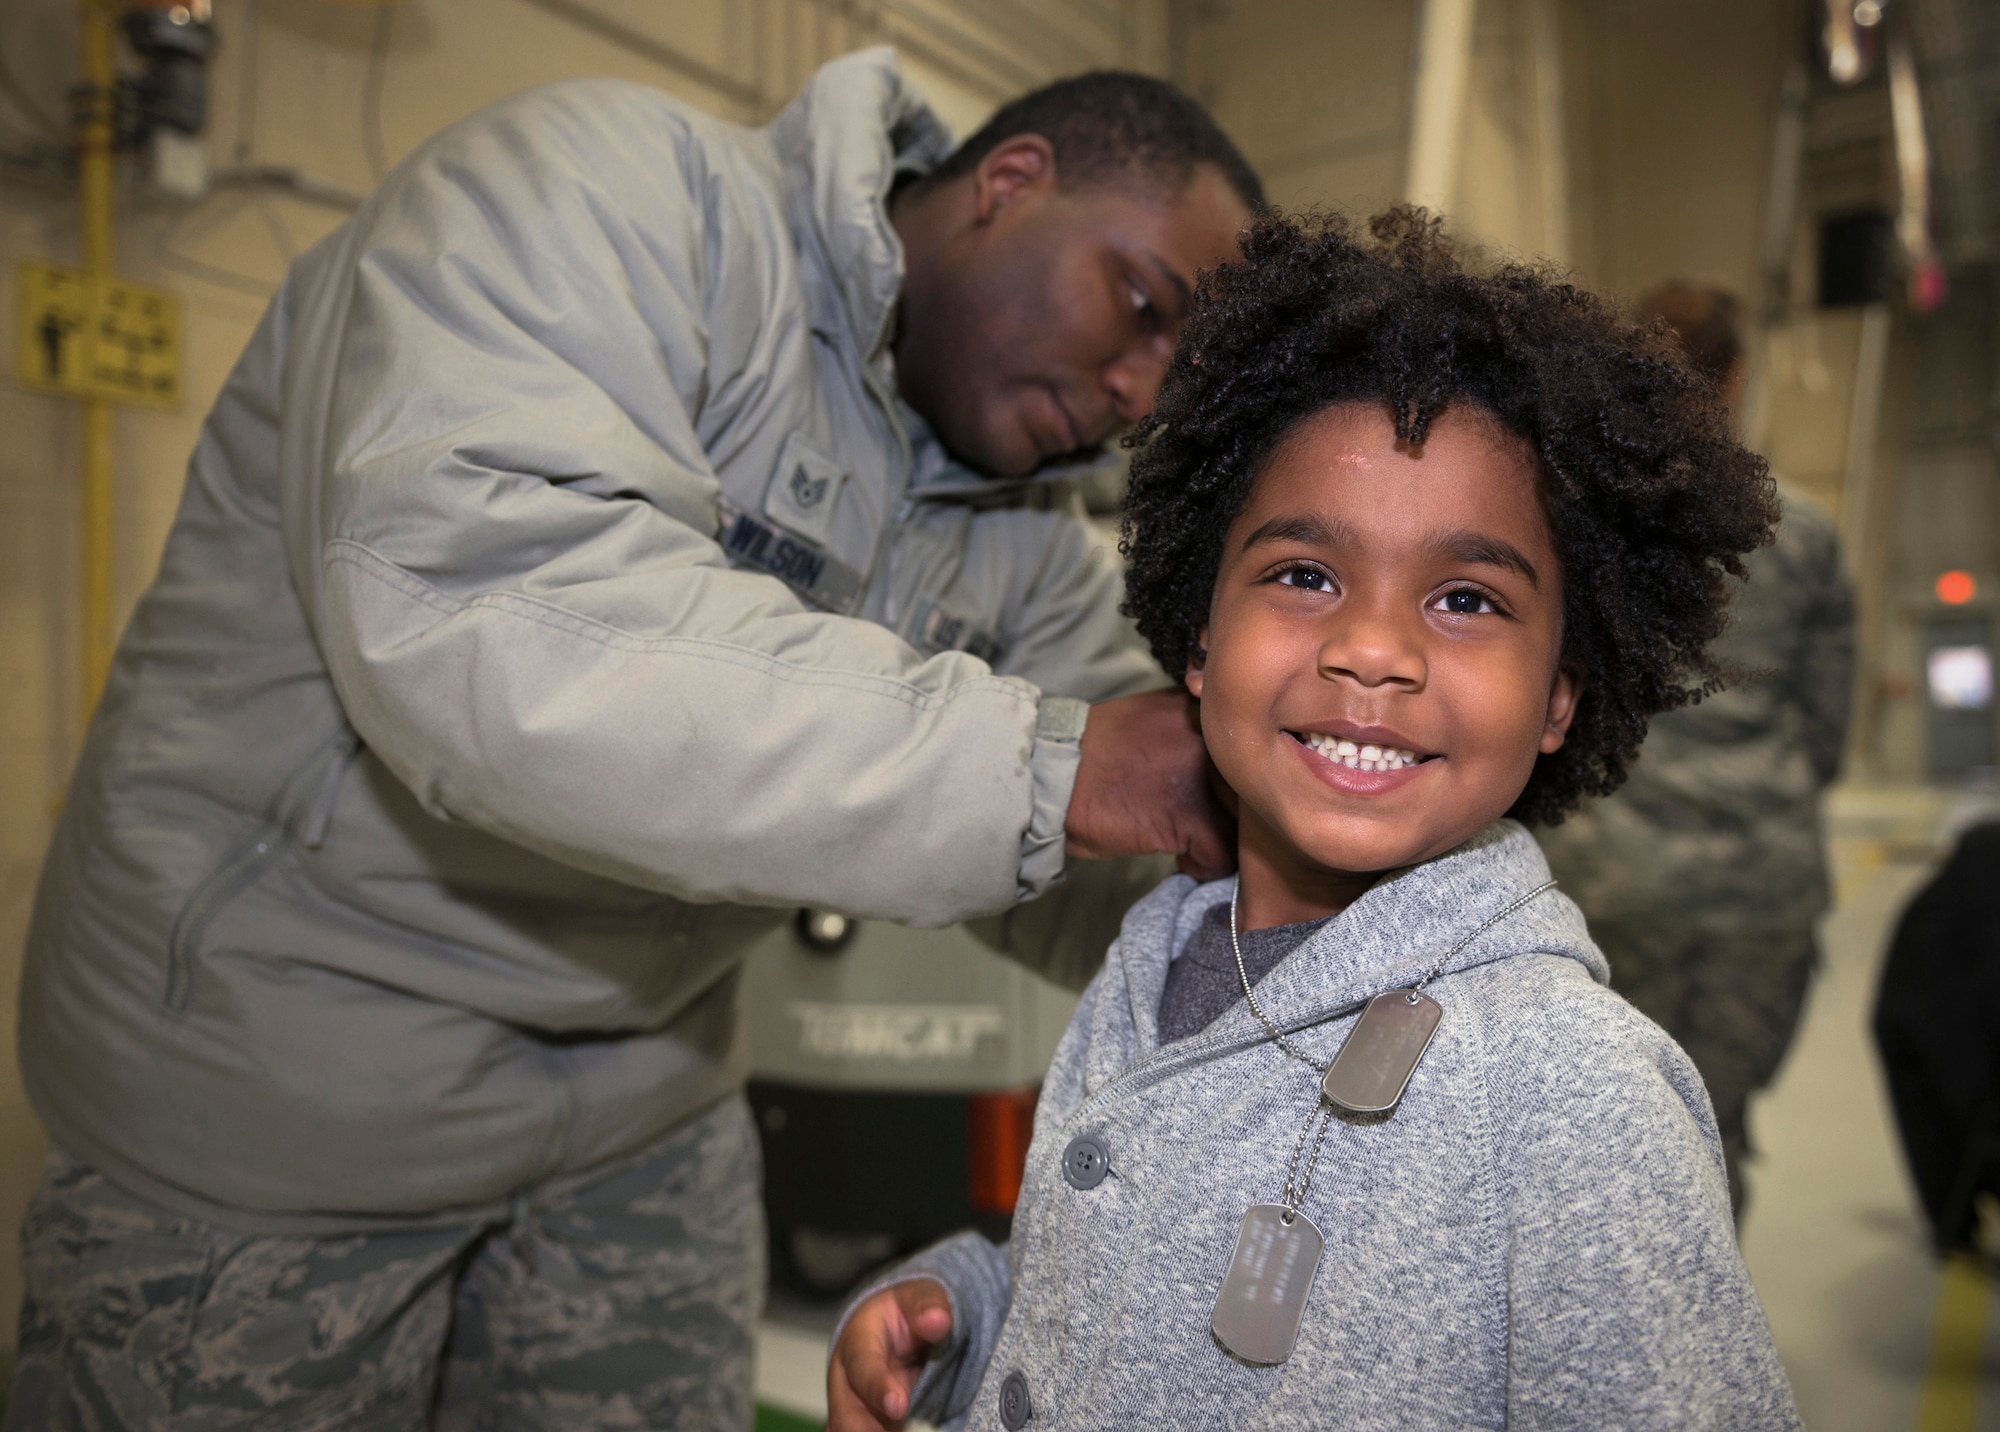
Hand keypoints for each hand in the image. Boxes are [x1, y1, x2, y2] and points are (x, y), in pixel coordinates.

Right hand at [827, 1277, 953, 1431]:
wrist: (898, 1328)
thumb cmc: (906, 1310)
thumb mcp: (919, 1297)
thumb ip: (928, 1305)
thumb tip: (937, 1320)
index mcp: (857, 1342)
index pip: (862, 1367)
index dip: (878, 1387)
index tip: (899, 1406)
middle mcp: (847, 1381)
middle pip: (845, 1415)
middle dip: (865, 1430)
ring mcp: (853, 1408)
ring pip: (850, 1431)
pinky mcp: (868, 1426)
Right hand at [1066, 689, 1235, 881]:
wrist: (1052, 774)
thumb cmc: (1094, 754)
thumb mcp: (1153, 721)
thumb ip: (1193, 732)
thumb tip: (1225, 765)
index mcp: (1203, 707)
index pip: (1252, 748)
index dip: (1238, 780)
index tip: (1218, 797)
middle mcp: (1212, 734)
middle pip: (1254, 786)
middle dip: (1233, 813)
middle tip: (1206, 825)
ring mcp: (1205, 776)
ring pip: (1244, 824)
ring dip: (1221, 839)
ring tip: (1191, 842)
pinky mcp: (1190, 816)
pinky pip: (1220, 855)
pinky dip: (1202, 866)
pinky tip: (1179, 858)